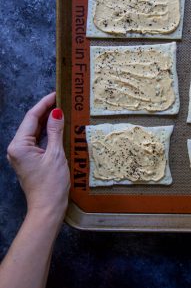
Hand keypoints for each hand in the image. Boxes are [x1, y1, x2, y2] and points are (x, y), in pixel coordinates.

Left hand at [6, 92, 69, 219]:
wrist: (47, 208)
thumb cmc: (51, 183)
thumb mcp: (56, 154)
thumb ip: (55, 131)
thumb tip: (56, 112)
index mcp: (19, 145)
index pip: (31, 117)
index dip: (45, 103)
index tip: (57, 93)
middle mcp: (17, 148)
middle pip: (31, 123)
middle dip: (46, 110)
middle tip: (63, 99)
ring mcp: (22, 155)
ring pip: (35, 132)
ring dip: (48, 121)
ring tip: (64, 109)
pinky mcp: (30, 160)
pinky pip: (38, 141)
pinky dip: (48, 133)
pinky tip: (59, 127)